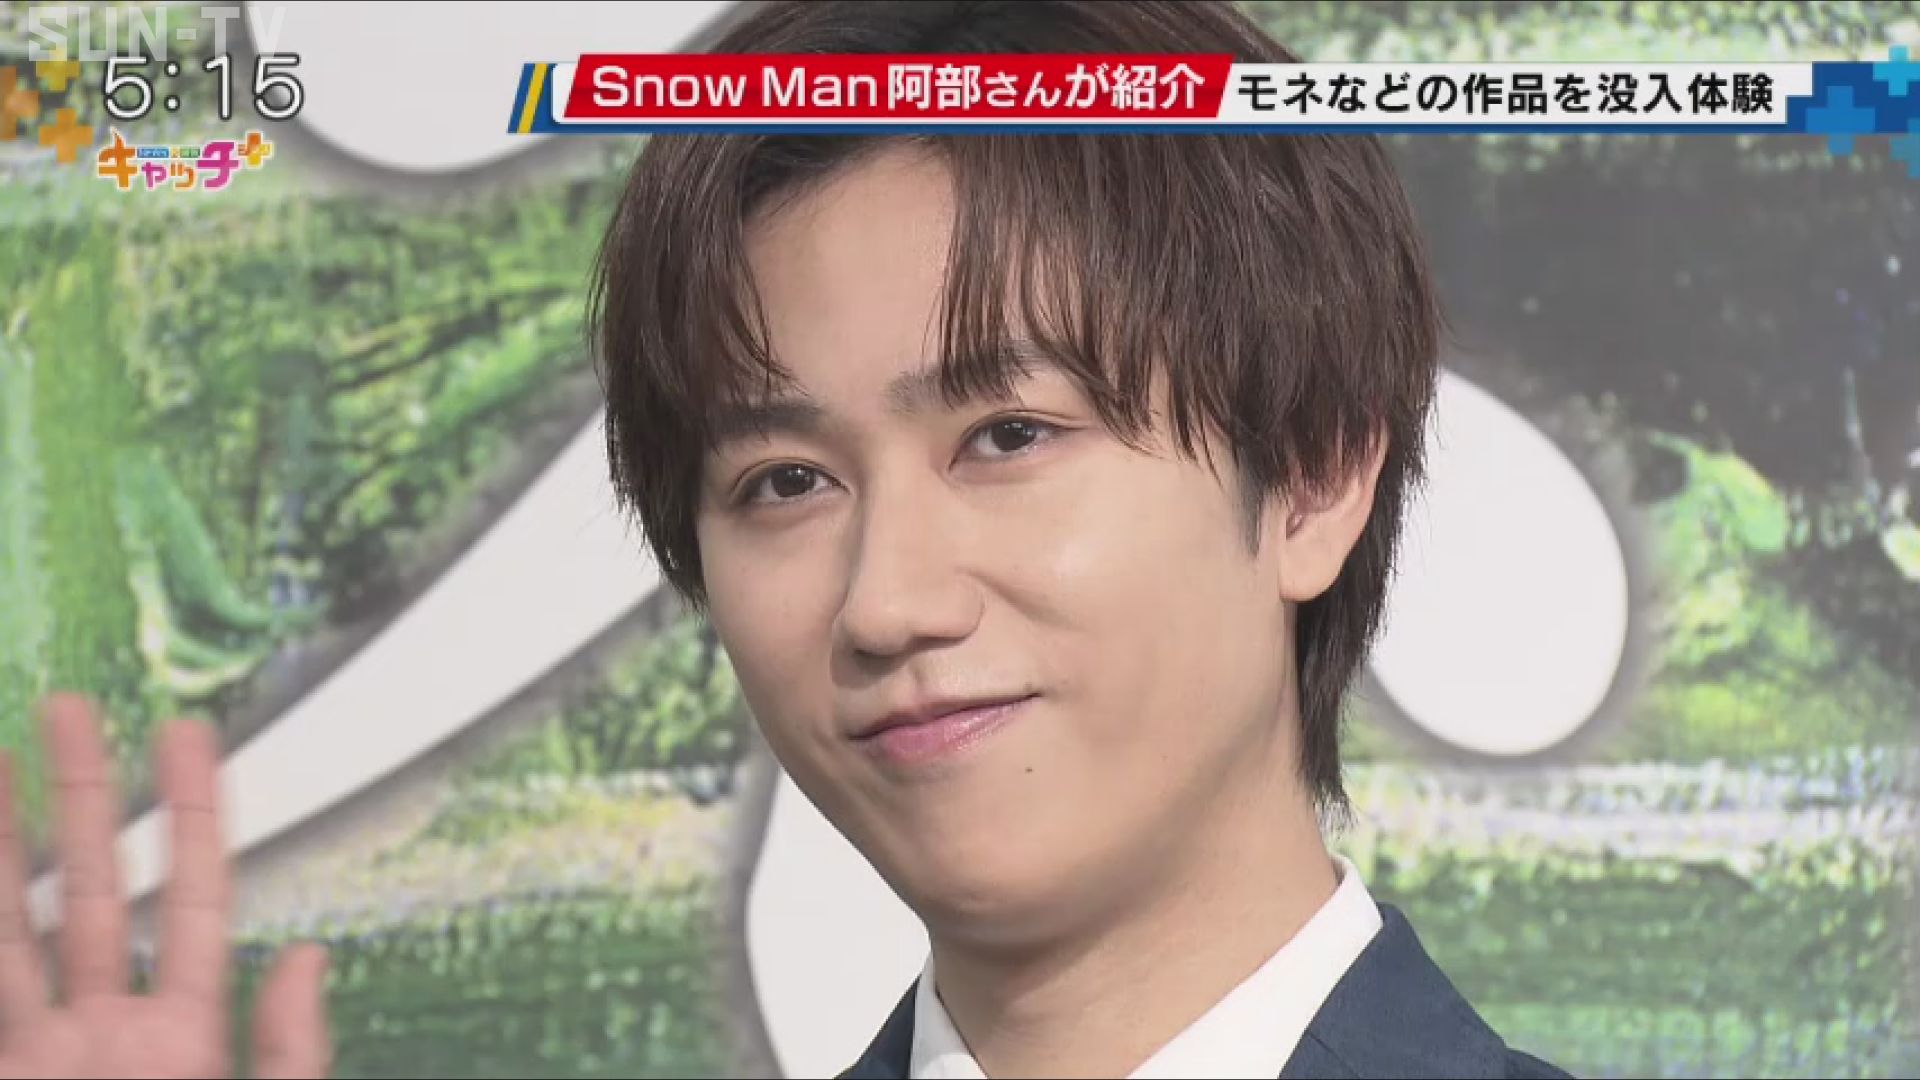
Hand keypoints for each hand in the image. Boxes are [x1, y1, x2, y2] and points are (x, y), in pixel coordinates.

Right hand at [0, 694, 330, 1077]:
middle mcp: (105, 1032)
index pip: (192, 897)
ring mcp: (40, 1048)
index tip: (185, 734)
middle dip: (81, 795)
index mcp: (182, 1038)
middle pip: (92, 884)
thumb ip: (287, 1049)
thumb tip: (308, 957)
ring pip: (12, 923)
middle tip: (70, 707)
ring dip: (2, 838)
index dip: (191, 812)